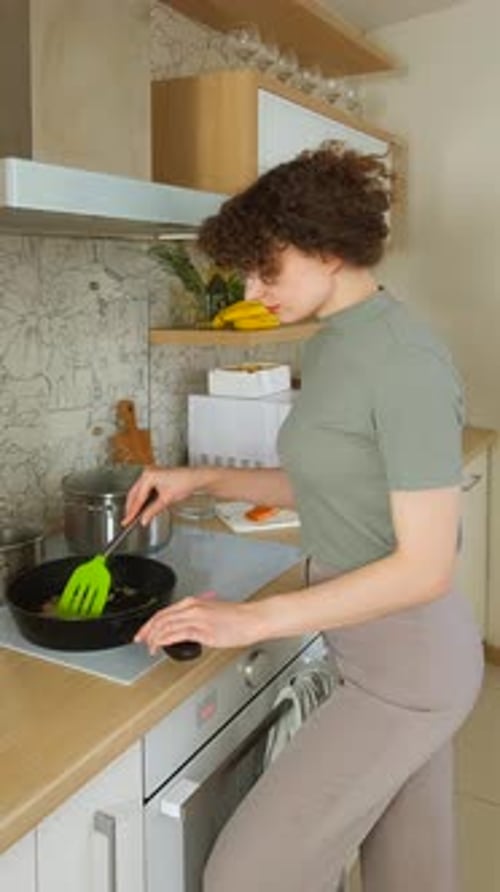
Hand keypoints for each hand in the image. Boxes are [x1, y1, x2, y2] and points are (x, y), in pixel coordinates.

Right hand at [123, 465, 212, 525]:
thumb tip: (144, 519)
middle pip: (134, 493)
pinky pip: (144, 489)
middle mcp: (148, 473)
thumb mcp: (166, 500)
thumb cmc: (185, 483)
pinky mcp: (155, 476)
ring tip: (133, 515)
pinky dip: (142, 499)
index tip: (127, 520)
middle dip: (131, 507)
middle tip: (127, 519)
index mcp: (149, 476)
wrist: (196, 478)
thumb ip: (152, 511)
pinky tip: (142, 507)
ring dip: (136, 503)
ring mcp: (151, 473)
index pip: (138, 498)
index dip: (132, 512)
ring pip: (138, 491)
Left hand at [134, 591, 268, 654]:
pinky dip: (164, 640)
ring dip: (154, 637)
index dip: (150, 623)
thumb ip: (196, 618)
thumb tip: (185, 629)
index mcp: (193, 602)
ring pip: (165, 626)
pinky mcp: (201, 629)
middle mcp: (192, 607)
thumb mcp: (212, 613)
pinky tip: (161, 646)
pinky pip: (175, 634)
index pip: (164, 611)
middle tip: (140, 640)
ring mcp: (196, 618)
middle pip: (160, 618)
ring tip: (150, 647)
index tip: (144, 631)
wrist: (253, 619)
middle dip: (147, 630)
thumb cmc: (238, 618)